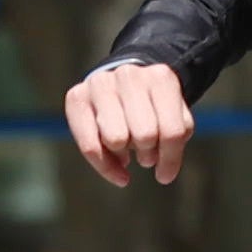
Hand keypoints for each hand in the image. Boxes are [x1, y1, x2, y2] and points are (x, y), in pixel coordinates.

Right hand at [65, 59, 193, 186]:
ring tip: (129, 148)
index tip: (165, 175)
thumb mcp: (174, 118)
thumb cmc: (153, 106)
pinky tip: (117, 167)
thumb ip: (174, 141)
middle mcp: (129, 76)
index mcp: (161, 79)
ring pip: (116, 139)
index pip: (172, 131)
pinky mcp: (76, 95)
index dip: (171, 160)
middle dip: (148, 154)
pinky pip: (89, 145)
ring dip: (124, 154)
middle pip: (145, 135)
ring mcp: (100, 83)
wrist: (122, 83)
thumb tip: (163, 174)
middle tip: (146, 154)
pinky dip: (105, 166)